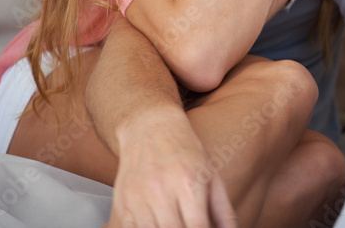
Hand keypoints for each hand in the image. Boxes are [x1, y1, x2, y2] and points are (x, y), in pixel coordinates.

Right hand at [105, 107, 236, 227]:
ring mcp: (138, 201)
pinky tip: (157, 223)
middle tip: (189, 224)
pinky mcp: (121, 206)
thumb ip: (223, 209)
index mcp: (189, 183)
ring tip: (175, 222)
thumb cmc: (184, 150)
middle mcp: (161, 192)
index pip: (198, 227)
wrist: (149, 128)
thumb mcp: (211, 174)